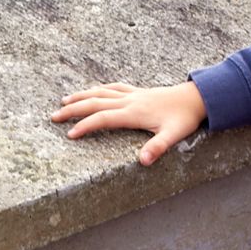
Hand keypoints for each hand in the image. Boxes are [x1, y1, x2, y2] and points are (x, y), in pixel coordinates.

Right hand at [51, 80, 207, 165]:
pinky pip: (112, 87)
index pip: (103, 118)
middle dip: (73, 110)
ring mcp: (133, 94)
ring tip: (64, 102)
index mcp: (134, 113)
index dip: (85, 126)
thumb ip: (158, 147)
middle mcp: (129, 101)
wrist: (196, 97)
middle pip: (95, 102)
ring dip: (81, 96)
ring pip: (101, 92)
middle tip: (53, 117)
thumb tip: (143, 161)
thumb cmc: (185, 118)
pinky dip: (98, 89)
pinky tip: (93, 91)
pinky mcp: (138, 92)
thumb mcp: (174, 135)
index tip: (70, 135)